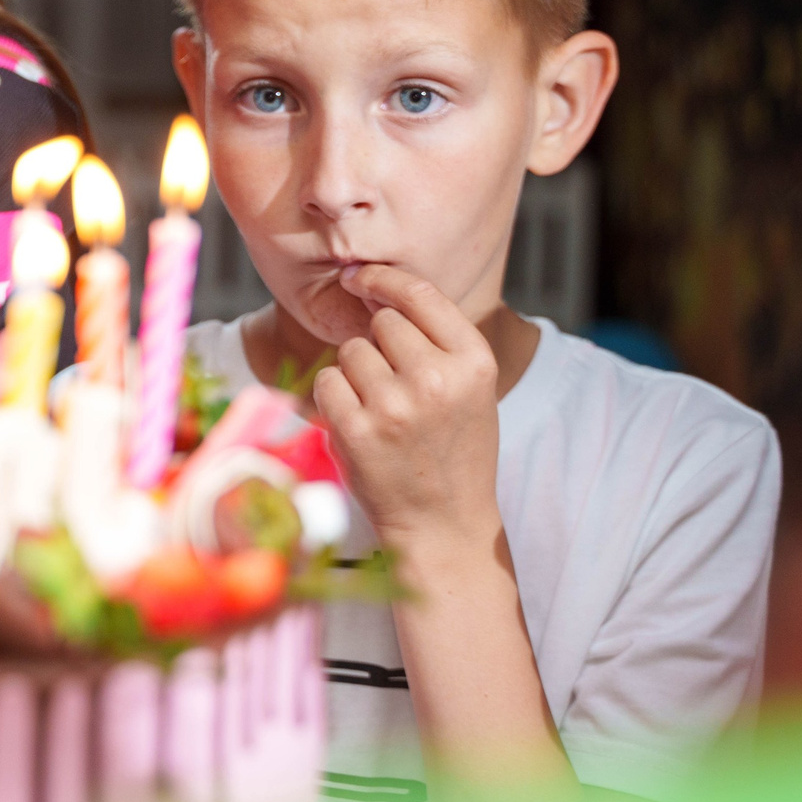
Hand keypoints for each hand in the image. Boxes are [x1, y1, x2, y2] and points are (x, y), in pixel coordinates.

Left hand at [309, 264, 502, 551]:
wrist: (444, 525)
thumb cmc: (454, 451)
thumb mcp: (472, 390)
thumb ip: (438, 341)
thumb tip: (378, 289)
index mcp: (474, 362)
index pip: (421, 294)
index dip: (383, 279)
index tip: (360, 277)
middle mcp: (437, 378)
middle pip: (381, 322)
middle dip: (378, 343)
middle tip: (393, 384)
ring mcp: (395, 405)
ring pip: (350, 351)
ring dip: (355, 372)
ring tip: (382, 409)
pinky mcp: (358, 430)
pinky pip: (326, 381)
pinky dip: (333, 396)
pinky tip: (357, 421)